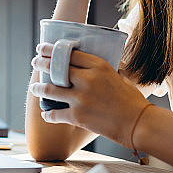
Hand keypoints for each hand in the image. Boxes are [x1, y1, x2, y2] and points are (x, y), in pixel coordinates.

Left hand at [29, 42, 148, 147]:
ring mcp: (80, 98)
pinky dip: (48, 114)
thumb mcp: (120, 77)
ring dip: (39, 89)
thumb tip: (95, 68)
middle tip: (35, 62)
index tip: (43, 48)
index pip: (69, 53)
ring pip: (50, 90)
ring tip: (34, 87)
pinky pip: (55, 113)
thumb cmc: (132, 101)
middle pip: (56, 68)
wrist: (137, 123)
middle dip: (42, 64)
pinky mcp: (77, 116)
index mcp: (98, 66)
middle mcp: (87, 79)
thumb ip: (105, 71)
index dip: (53, 50)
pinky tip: (45, 114)